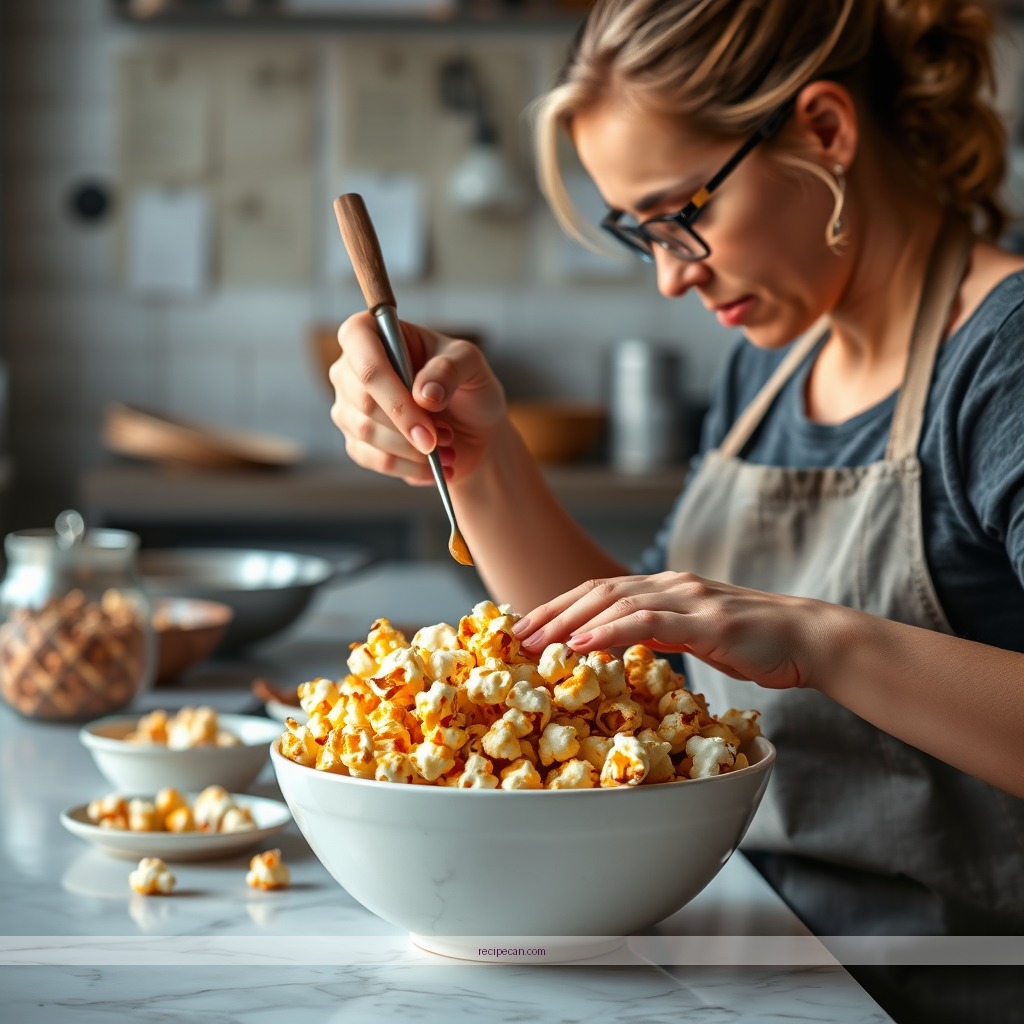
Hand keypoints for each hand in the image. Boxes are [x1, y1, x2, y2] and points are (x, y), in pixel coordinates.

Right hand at [330, 314, 506, 484]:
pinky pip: (375, 460)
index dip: (391, 384)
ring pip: (367, 433)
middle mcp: (349, 368)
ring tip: (446, 446)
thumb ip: (450, 369)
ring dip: (413, 447)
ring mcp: (348, 407)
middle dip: (410, 423)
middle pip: (363, 399)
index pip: (361, 349)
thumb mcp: (471, 365)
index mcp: (371, 332)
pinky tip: (436, 467)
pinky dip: (411, 467)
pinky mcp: (357, 443)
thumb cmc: (467, 384)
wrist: (474, 428)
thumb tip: (424, 394)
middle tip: (446, 435)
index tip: (428, 409)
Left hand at [513, 571, 830, 689]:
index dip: (557, 607)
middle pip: (596, 592)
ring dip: (571, 622)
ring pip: (617, 602)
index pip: (598, 591)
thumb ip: (656, 633)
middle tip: (515, 638)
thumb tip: (616, 645)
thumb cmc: (752, 643)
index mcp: (664, 587)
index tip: (524, 629)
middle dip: (552, 613)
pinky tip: (584, 644)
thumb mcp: (693, 635)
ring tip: (538, 644)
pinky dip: (612, 632)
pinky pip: (650, 623)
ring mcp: (689, 598)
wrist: (807, 638)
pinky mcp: (708, 621)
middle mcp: (671, 584)